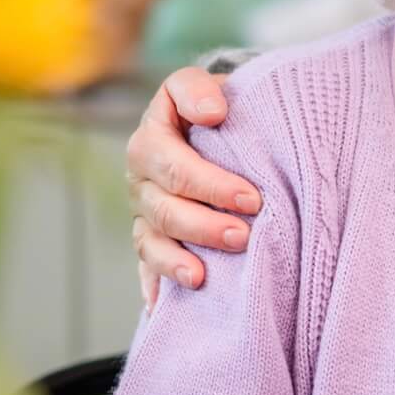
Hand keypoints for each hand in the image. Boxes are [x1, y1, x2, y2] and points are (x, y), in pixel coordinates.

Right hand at [128, 66, 260, 309]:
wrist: (215, 122)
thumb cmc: (219, 107)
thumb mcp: (208, 86)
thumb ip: (200, 89)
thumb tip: (213, 112)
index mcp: (152, 137)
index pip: (173, 163)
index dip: (211, 183)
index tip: (252, 197)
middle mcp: (142, 176)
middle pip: (165, 207)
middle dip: (204, 224)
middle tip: (245, 234)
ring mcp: (144, 210)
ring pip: (151, 240)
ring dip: (178, 259)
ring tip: (204, 275)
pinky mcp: (151, 237)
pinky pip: (146, 266)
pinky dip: (154, 285)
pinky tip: (161, 308)